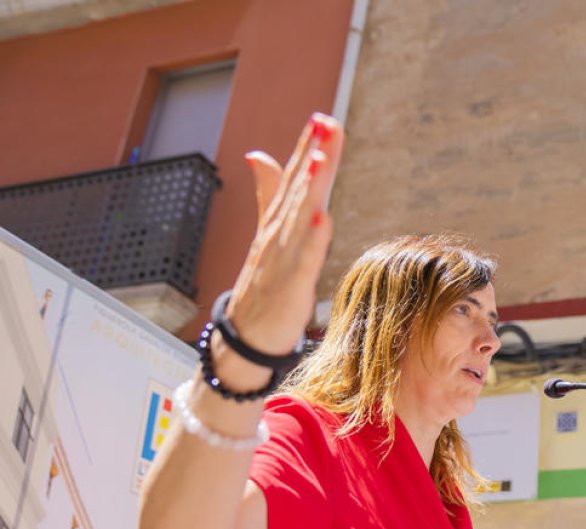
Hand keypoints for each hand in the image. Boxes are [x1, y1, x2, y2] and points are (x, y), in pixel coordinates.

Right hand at [225, 112, 344, 354]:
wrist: (246, 339)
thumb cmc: (263, 286)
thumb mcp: (268, 236)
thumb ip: (268, 195)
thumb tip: (259, 153)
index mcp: (277, 223)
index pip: (294, 179)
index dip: (307, 149)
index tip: (322, 118)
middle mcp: (278, 235)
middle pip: (299, 190)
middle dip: (314, 156)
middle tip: (326, 123)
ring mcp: (282, 260)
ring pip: (299, 218)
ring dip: (310, 188)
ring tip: (322, 159)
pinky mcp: (289, 287)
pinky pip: (302, 262)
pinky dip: (312, 241)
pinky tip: (323, 219)